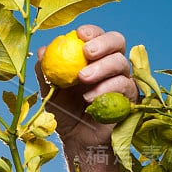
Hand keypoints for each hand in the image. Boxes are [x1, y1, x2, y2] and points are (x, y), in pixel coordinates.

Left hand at [36, 25, 138, 171]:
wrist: (76, 140)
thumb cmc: (64, 113)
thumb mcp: (49, 93)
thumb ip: (46, 73)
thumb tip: (42, 51)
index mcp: (92, 58)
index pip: (98, 36)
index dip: (92, 31)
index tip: (79, 34)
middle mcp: (110, 65)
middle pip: (117, 41)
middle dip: (102, 43)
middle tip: (86, 52)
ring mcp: (122, 80)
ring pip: (121, 62)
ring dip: (101, 68)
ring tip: (82, 79)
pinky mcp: (129, 97)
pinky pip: (124, 85)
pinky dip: (107, 88)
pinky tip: (89, 98)